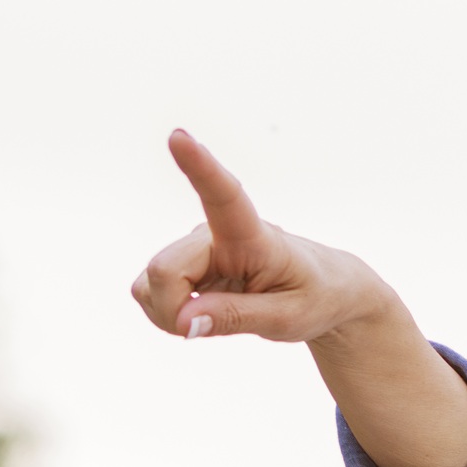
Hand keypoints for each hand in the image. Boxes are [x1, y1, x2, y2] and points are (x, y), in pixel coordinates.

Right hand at [130, 130, 389, 345]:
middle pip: (164, 269)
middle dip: (173, 311)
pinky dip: (164, 313)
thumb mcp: (288, 319)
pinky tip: (195, 313)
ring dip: (169, 314)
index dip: (199, 167)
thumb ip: (235, 318)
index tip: (179, 137)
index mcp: (253, 236)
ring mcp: (192, 247)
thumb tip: (184, 321)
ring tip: (211, 319)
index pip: (225, 195)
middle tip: (205, 330)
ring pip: (149, 284)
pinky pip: (147, 292)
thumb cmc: (312, 298)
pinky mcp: (177, 264)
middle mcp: (213, 232)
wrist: (319, 291)